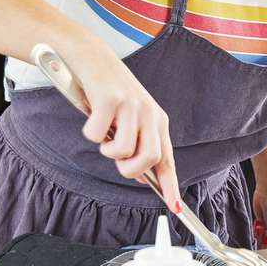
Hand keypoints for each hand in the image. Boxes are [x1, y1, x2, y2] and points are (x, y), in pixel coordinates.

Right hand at [58, 33, 180, 206]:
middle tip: (115, 158)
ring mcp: (131, 106)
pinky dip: (90, 132)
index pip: (167, 160)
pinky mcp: (110, 99)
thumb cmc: (108, 92)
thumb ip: (139, 145)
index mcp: (157, 121)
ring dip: (107, 150)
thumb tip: (145, 177)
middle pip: (149, 159)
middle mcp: (149, 114)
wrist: (90, 57)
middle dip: (129, 169)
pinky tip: (92, 116)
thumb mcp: (130, 119)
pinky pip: (98, 136)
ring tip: (103, 132)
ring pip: (123, 151)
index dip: (171, 187)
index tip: (176, 208)